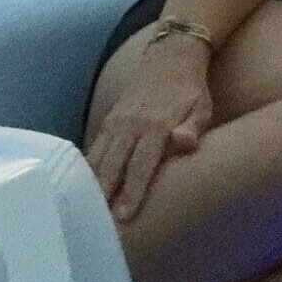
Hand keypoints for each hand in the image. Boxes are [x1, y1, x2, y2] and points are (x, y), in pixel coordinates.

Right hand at [85, 38, 214, 220]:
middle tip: (97, 224)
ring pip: (99, 158)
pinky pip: (94, 147)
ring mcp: (116, 122)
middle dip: (105, 194)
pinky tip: (79, 188)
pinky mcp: (108, 121)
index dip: (133, 191)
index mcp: (157, 125)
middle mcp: (131, 125)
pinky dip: (86, 168)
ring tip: (82, 211)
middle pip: (114, 165)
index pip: (142, 164)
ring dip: (91, 185)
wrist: (170, 58)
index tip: (124, 216)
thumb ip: (193, 128)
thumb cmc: (191, 92)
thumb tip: (183, 143)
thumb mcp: (202, 109)